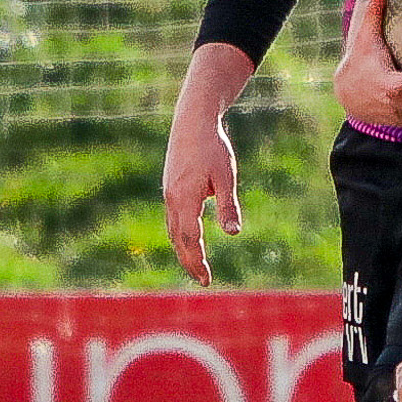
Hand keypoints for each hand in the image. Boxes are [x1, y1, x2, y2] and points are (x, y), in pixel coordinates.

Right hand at [162, 51, 249, 284]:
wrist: (192, 121)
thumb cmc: (213, 148)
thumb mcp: (226, 177)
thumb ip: (228, 206)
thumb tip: (233, 233)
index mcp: (185, 198)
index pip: (189, 239)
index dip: (197, 260)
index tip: (207, 279)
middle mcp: (171, 198)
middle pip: (177, 239)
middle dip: (190, 261)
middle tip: (203, 280)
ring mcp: (168, 193)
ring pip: (172, 230)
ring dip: (183, 250)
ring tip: (196, 266)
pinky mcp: (170, 187)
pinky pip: (172, 218)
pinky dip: (179, 235)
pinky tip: (189, 240)